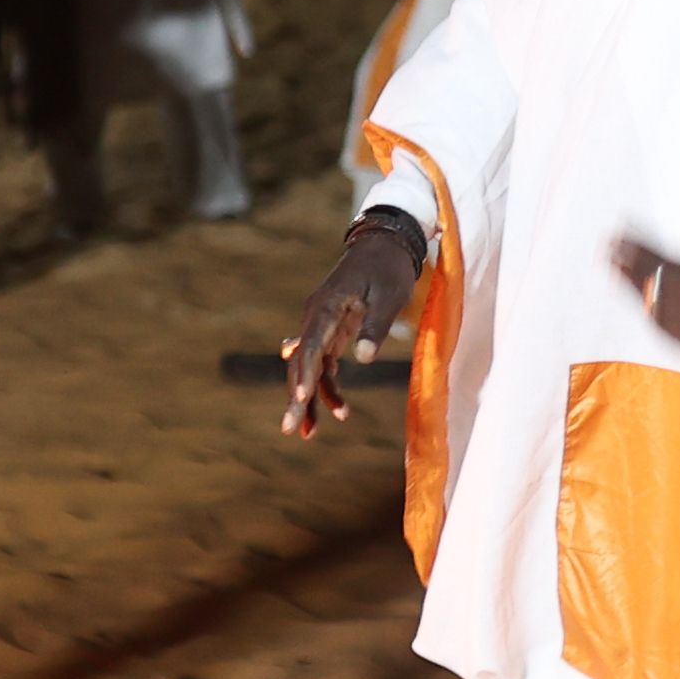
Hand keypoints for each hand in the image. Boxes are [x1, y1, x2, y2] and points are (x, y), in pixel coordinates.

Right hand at [282, 212, 425, 434]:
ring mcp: (321, 324)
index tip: (300, 398)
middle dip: (296, 397)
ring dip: (308, 399)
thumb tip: (363, 359)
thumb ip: (375, 326)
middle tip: (290, 429)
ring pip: (308, 366)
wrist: (384, 245)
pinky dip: (326, 385)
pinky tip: (339, 410)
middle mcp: (316, 316)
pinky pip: (323, 363)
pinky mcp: (331, 331)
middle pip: (301, 361)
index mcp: (327, 306)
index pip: (312, 345)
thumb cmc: (389, 269)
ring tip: (307, 433)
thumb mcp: (389, 296)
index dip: (305, 374)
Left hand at [608, 234, 679, 402]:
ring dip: (633, 287)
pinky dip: (650, 311)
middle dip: (629, 264)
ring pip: (652, 307)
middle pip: (651, 284)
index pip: (662, 260)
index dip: (640, 245)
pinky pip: (664, 328)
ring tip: (616, 271)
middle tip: (607, 246)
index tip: (621, 229)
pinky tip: (645, 306)